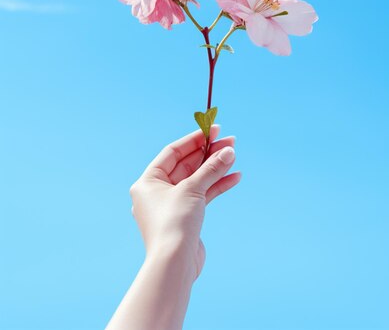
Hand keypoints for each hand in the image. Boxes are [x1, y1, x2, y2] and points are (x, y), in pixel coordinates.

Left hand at [129, 124, 240, 280]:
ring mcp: (172, 206)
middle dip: (208, 153)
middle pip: (186, 165)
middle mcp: (157, 192)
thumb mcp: (193, 189)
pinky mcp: (185, 218)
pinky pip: (202, 195)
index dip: (194, 140)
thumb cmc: (174, 224)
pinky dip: (216, 186)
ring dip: (215, 168)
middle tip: (230, 141)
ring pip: (196, 179)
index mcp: (148, 181)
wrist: (175, 264)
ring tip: (234, 155)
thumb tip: (228, 150)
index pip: (173, 152)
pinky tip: (234, 177)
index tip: (213, 130)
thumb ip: (211, 168)